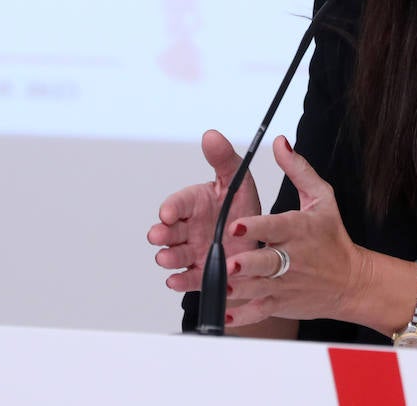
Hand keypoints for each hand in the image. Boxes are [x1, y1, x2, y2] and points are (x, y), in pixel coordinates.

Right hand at [147, 130, 261, 292]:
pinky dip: (181, 281)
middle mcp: (188, 228)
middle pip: (169, 231)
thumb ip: (223, 159)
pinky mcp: (200, 272)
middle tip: (158, 235)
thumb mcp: (238, 180)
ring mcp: (192, 251)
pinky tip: (175, 280)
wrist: (259, 239)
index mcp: (194, 204)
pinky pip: (188, 278)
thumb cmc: (242, 207)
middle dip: (161, 233)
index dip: (170, 207)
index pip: (177, 203)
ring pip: (174, 255)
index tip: (168, 212)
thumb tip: (211, 135)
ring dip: (167, 256)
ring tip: (165, 258)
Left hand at [219, 136, 369, 326]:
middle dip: (247, 263)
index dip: (256, 226)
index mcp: (299, 229)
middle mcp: (291, 258)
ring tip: (218, 285)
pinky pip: (259, 312)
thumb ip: (298, 169)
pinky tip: (224, 314)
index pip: (276, 226)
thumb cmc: (333, 237)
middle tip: (229, 262)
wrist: (352, 281)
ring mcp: (285, 284)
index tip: (236, 225)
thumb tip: (280, 142)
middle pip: (266, 262)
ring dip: (237, 288)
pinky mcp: (281, 304)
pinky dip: (242, 316)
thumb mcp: (322, 198)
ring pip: (257, 288)